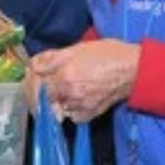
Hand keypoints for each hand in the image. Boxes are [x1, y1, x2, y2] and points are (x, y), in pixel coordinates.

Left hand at [26, 39, 140, 122]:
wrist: (133, 70)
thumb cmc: (107, 54)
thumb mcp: (76, 49)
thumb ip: (51, 59)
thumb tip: (33, 67)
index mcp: (64, 77)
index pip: (36, 87)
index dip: (30, 82)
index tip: (31, 78)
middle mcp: (70, 96)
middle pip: (42, 102)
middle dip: (37, 95)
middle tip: (39, 86)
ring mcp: (80, 108)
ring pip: (55, 109)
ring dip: (51, 101)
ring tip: (57, 89)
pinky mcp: (89, 115)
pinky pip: (70, 116)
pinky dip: (67, 108)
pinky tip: (71, 97)